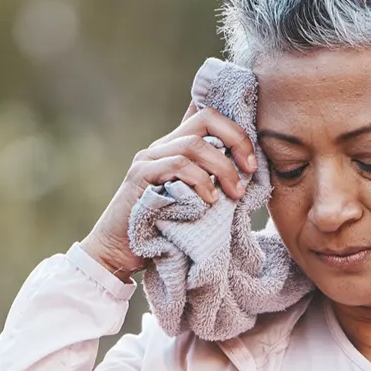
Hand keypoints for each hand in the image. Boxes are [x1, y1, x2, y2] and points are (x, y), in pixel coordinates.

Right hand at [80, 101, 258, 278]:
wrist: (118, 253)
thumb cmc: (161, 232)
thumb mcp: (194, 203)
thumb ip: (211, 183)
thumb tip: (244, 172)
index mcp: (174, 149)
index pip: (207, 117)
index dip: (236, 130)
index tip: (252, 161)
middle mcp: (160, 148)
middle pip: (205, 119)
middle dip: (236, 139)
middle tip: (250, 169)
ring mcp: (148, 159)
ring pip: (194, 144)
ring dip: (222, 167)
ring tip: (234, 193)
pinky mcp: (140, 176)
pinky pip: (176, 165)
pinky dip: (199, 180)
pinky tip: (208, 200)